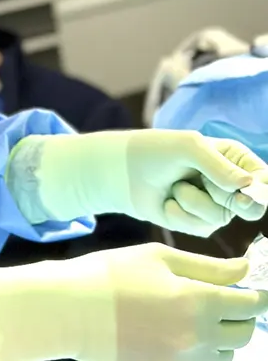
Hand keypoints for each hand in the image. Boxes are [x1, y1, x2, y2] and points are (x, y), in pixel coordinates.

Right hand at [0, 243, 267, 360]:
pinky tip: (182, 329)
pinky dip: (205, 348)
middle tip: (224, 296)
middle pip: (245, 333)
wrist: (72, 309)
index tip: (248, 284)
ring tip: (199, 313)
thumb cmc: (111, 273)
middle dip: (241, 314)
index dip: (253, 292)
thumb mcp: (157, 256)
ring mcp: (186, 359)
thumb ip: (207, 265)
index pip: (251, 304)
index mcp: (200, 303)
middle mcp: (200, 338)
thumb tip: (244, 268)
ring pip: (228, 352)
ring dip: (224, 334)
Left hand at [11, 130, 267, 235]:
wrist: (122, 172)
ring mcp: (215, 205)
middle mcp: (229, 183)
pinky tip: (167, 201)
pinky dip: (181, 214)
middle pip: (253, 206)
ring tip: (174, 185)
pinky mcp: (198, 223)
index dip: (260, 190)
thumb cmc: (155, 151)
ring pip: (221, 217)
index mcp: (233, 157)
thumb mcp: (188, 148)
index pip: (262, 178)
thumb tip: (249, 187)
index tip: (248, 193)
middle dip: (232, 201)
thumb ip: (220, 166)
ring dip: (193, 201)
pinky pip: (201, 228)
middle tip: (218, 193)